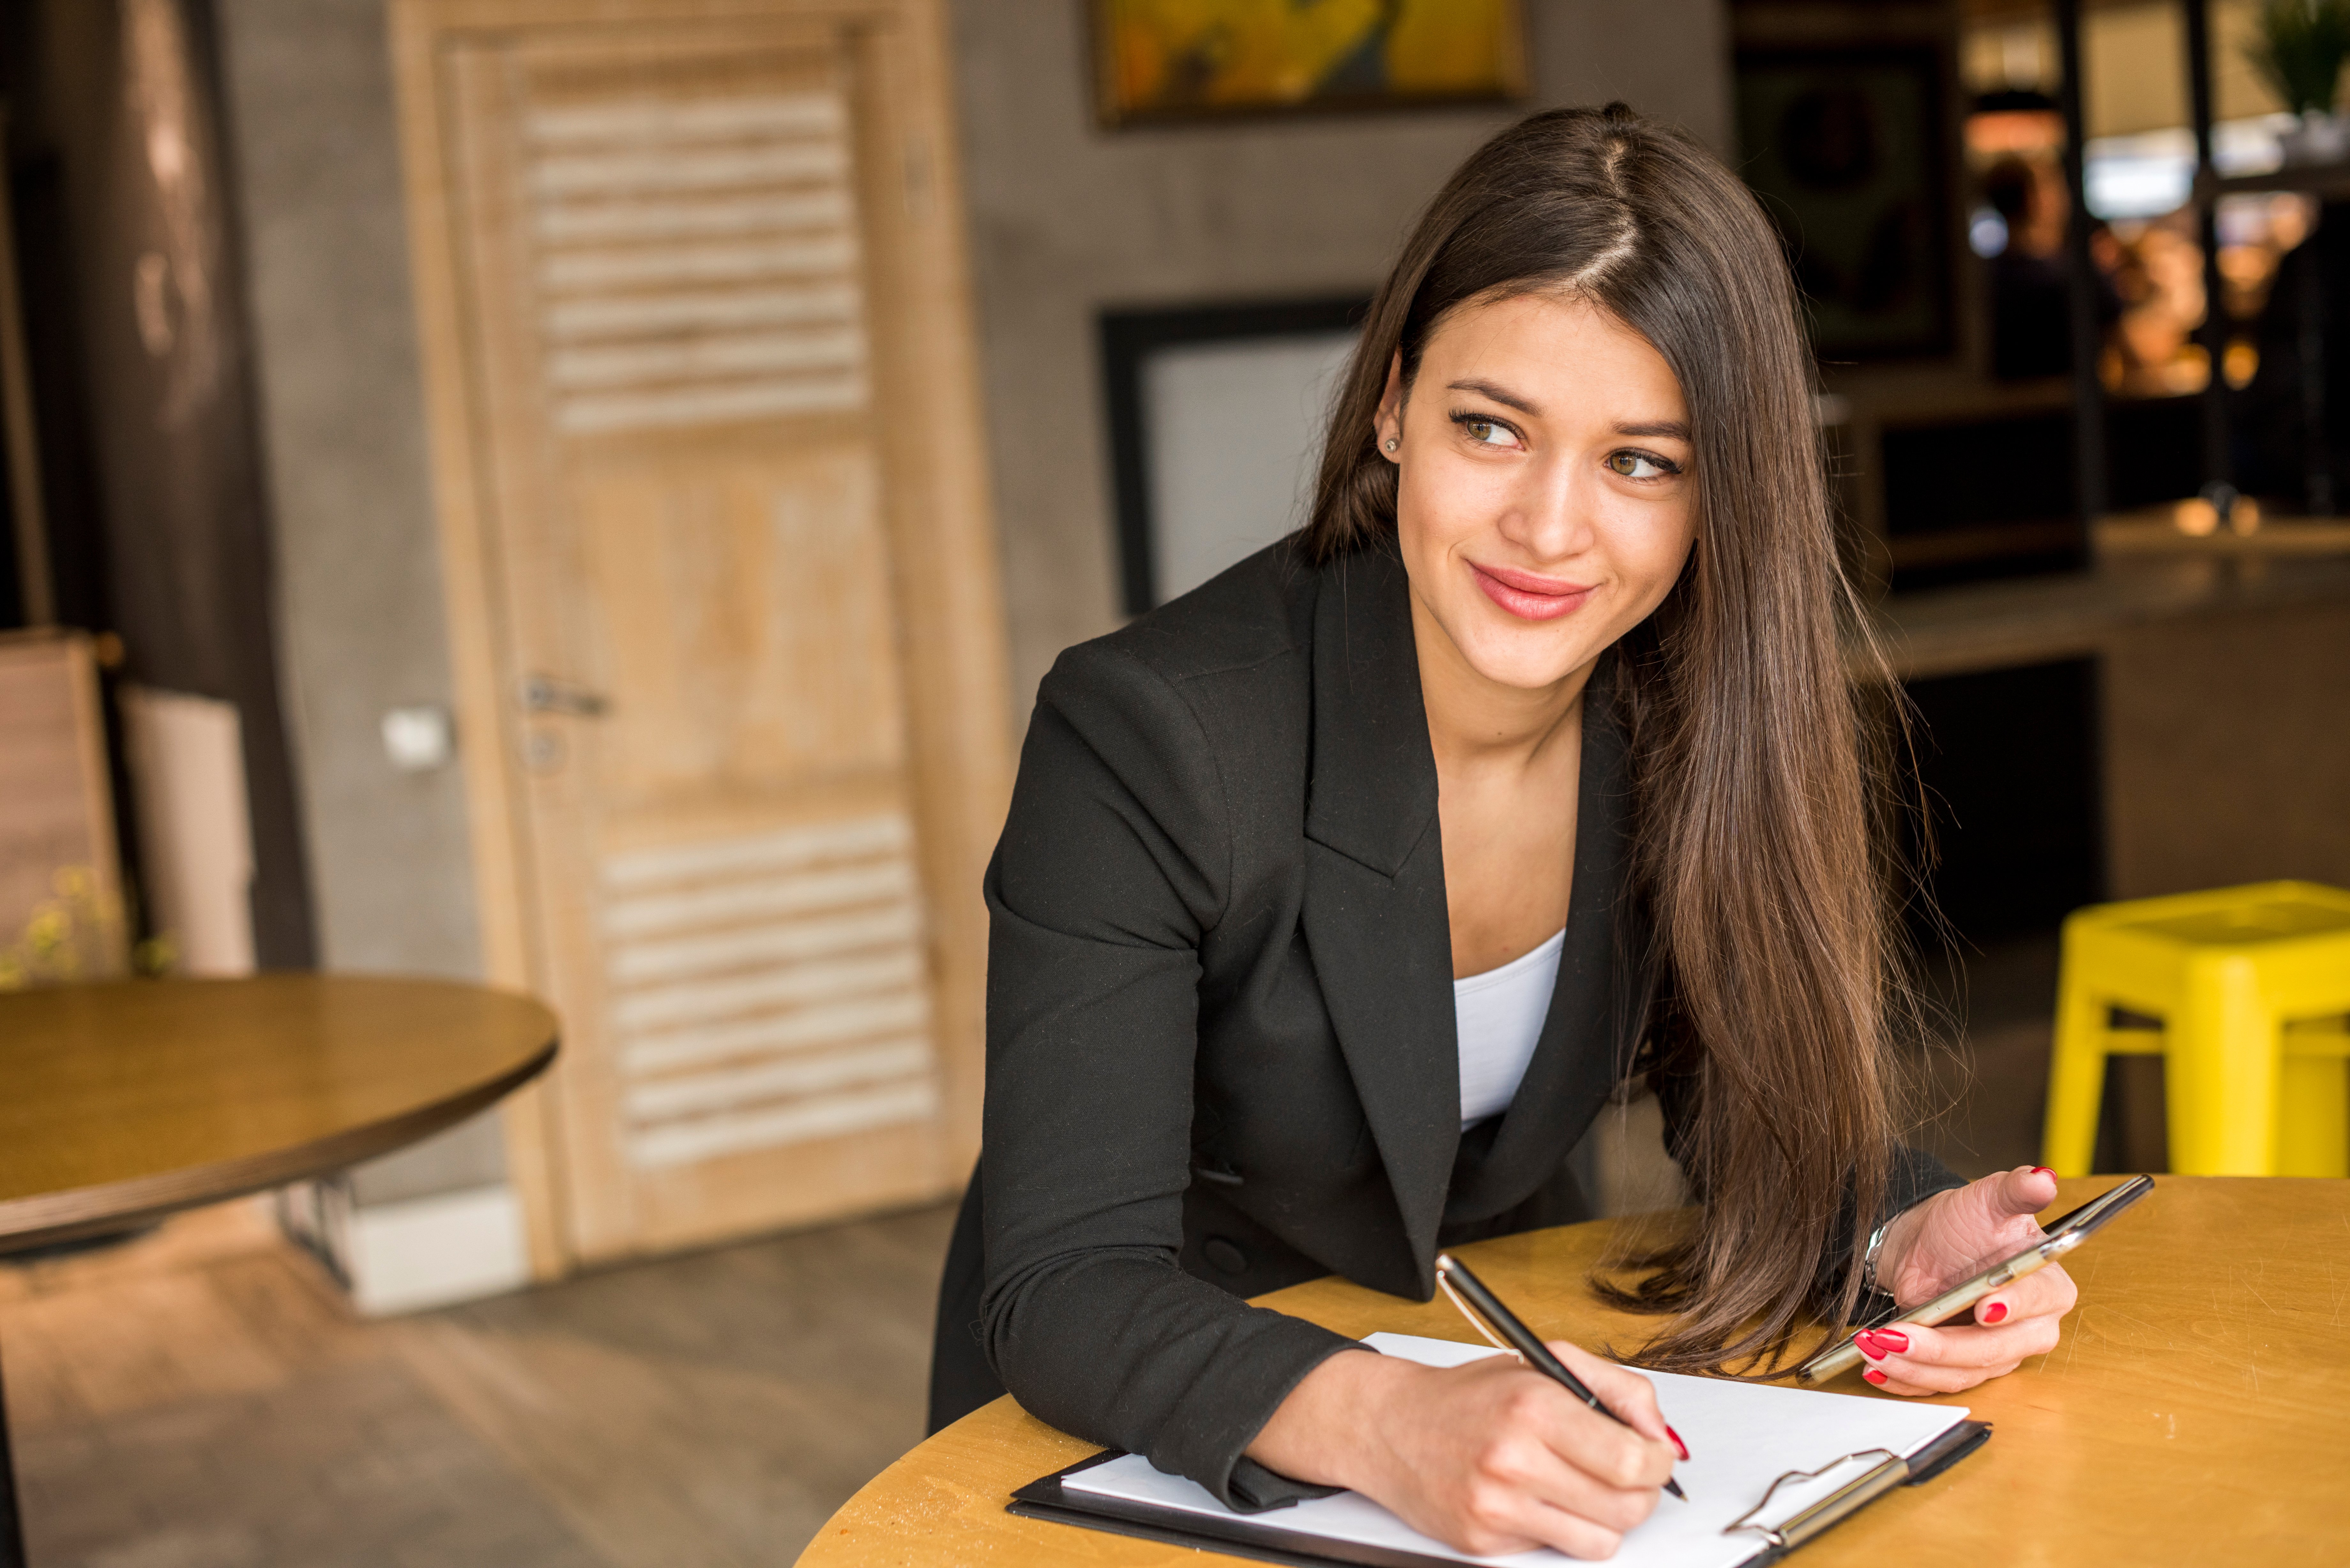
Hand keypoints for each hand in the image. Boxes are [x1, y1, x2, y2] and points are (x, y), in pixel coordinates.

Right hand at [1251, 1342, 1680, 1558]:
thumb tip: (1663, 1435)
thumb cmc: (1469, 1396)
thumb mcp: (1542, 1365)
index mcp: (1533, 1407)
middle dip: (1641, 1493)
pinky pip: (1555, 1550)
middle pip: (1625, 1507)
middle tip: (1628, 1475)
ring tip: (1583, 1489)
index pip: (1631, 1460)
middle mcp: (1513, 1459)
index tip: (1656, 1455)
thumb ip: (1614, 1388)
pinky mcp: (1482, 1542)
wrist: (1388, 1426)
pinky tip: (1536, 1499)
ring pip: (1599, 1541)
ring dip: (1605, 1519)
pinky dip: (1558, 1528)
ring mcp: (1495, 1507)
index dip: (1659, 1462)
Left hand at [1859, 1165, 2075, 1396]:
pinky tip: (1876, 1369)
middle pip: (1995, 1350)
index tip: (1984, 1307)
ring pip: (1962, 1373)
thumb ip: (2016, 1190)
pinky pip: (1939, 1383)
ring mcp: (1997, 1353)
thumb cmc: (1966, 1223)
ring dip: (1915, 1366)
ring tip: (1874, 1348)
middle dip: (1945, 1347)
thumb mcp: (1988, 1198)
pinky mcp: (1965, 1367)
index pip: (2037, 1302)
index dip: (2013, 1306)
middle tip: (1900, 1334)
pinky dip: (1905, 1380)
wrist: (1929, 1243)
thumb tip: (2042, 1178)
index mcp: (2048, 1287)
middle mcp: (2030, 1328)